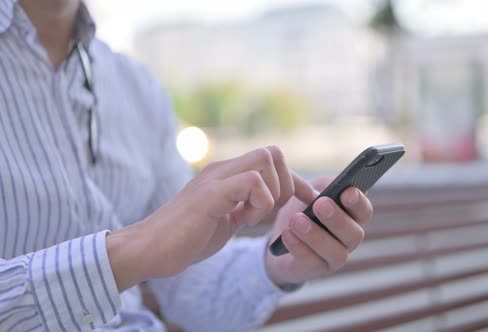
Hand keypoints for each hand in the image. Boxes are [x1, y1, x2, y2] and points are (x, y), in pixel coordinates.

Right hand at [107, 146, 315, 291]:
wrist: (149, 250)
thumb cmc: (186, 238)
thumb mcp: (225, 219)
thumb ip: (244, 206)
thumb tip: (269, 204)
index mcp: (227, 175)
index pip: (272, 160)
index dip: (296, 181)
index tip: (305, 203)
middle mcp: (222, 169)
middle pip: (273, 152)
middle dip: (286, 184)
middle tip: (268, 212)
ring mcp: (215, 178)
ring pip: (266, 159)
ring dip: (272, 193)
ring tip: (251, 217)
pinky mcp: (210, 194)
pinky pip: (251, 181)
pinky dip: (259, 202)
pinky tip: (243, 220)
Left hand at [265, 176, 372, 286]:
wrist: (280, 238)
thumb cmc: (302, 209)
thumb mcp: (311, 190)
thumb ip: (324, 185)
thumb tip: (333, 184)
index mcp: (352, 217)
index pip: (364, 211)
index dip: (358, 202)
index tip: (347, 191)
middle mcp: (349, 239)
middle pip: (354, 234)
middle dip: (338, 219)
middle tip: (321, 204)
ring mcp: (335, 257)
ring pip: (336, 252)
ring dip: (316, 236)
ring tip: (297, 220)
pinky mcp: (317, 270)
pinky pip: (312, 262)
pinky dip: (299, 248)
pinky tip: (287, 234)